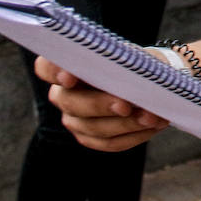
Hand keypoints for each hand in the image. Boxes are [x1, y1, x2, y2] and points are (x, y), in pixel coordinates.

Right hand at [34, 56, 169, 150]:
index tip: (71, 76)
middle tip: (127, 105)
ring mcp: (75, 120)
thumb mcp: (132, 56)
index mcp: (68, 68)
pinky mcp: (90, 138)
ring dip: (126, 124)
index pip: (46, 68)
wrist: (149, 82)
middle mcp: (64, 95)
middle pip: (71, 103)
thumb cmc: (136, 64)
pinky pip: (110, 143)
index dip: (54, 72)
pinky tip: (154, 126)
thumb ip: (124, 63)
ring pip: (93, 128)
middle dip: (101, 105)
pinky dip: (134, 135)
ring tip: (153, 116)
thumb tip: (131, 74)